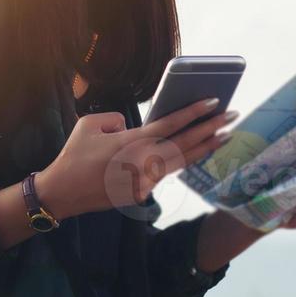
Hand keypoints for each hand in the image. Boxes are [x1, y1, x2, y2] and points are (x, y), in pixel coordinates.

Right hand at [37, 97, 239, 218]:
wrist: (62, 193)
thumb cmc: (74, 155)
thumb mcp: (90, 124)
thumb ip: (117, 120)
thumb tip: (135, 127)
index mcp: (132, 142)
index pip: (171, 125)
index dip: (194, 113)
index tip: (214, 103)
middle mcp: (143, 163)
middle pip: (186, 144)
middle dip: (212, 129)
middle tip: (232, 116)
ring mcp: (145, 181)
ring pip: (181, 161)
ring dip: (204, 148)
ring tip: (225, 136)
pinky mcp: (142, 193)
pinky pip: (165, 173)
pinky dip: (182, 161)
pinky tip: (196, 152)